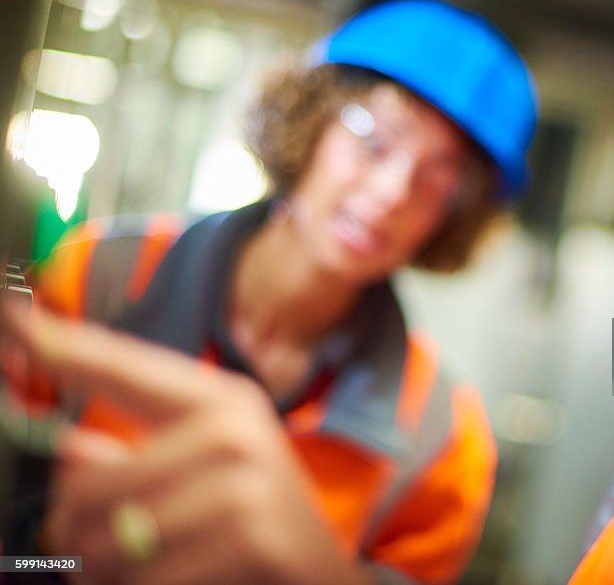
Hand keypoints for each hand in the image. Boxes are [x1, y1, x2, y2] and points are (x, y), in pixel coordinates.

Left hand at [1, 302, 373, 584]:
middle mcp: (234, 432)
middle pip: (92, 483)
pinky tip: (177, 582)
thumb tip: (73, 448)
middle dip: (78, 530)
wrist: (320, 573)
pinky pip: (146, 578)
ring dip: (106, 570)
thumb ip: (134, 452)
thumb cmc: (254, 517)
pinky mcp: (250, 538)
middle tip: (99, 549)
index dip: (68, 347)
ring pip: (111, 538)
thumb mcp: (205, 469)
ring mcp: (245, 484)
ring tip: (141, 569)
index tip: (17, 319)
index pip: (129, 370)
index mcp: (222, 401)